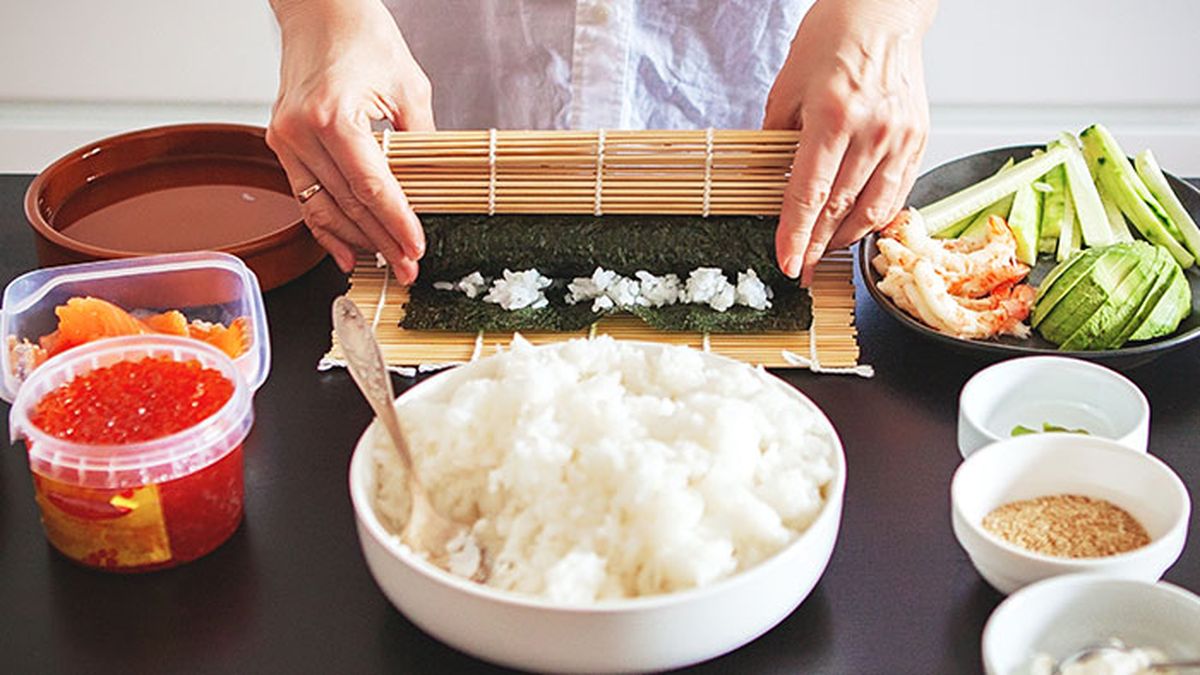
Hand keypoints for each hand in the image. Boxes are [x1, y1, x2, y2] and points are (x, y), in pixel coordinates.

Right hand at [267, 0, 433, 282]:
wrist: (320, 11)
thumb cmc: (363, 37)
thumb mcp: (409, 88)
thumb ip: (420, 142)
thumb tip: (431, 190)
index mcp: (333, 115)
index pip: (371, 186)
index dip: (396, 222)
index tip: (416, 248)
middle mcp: (301, 131)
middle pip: (347, 203)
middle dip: (382, 242)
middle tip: (408, 269)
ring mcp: (286, 139)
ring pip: (322, 207)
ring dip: (357, 241)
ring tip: (385, 265)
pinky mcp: (282, 143)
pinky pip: (306, 196)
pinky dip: (327, 227)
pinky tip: (348, 252)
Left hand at [764, 0, 934, 286]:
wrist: (882, 12)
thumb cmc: (832, 39)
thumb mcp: (787, 87)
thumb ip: (777, 139)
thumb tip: (771, 182)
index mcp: (833, 117)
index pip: (810, 193)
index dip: (796, 235)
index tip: (787, 262)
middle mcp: (872, 131)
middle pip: (840, 208)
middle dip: (817, 246)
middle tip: (802, 271)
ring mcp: (900, 137)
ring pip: (873, 207)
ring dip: (847, 238)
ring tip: (827, 252)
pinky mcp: (918, 138)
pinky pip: (898, 192)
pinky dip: (876, 216)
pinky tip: (858, 227)